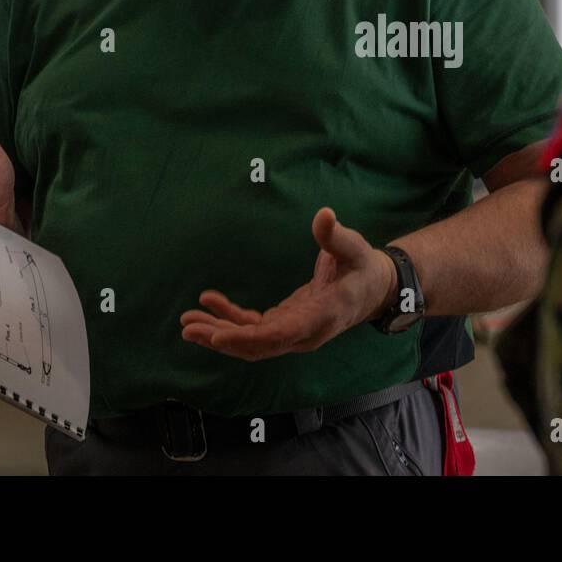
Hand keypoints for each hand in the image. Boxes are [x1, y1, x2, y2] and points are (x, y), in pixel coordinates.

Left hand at [179, 207, 397, 360]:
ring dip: (219, 333)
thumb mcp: (355, 248)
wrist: (373, 288)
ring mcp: (293, 332)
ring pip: (251, 342)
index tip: (217, 336)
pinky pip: (254, 328)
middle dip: (222, 339)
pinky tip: (210, 304)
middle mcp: (304, 333)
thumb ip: (336, 236)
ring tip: (187, 322)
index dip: (247, 338)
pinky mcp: (286, 324)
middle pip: (257, 346)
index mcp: (321, 317)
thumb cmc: (363, 267)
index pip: (279, 335)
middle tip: (189, 327)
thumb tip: (324, 215)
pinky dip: (231, 320)